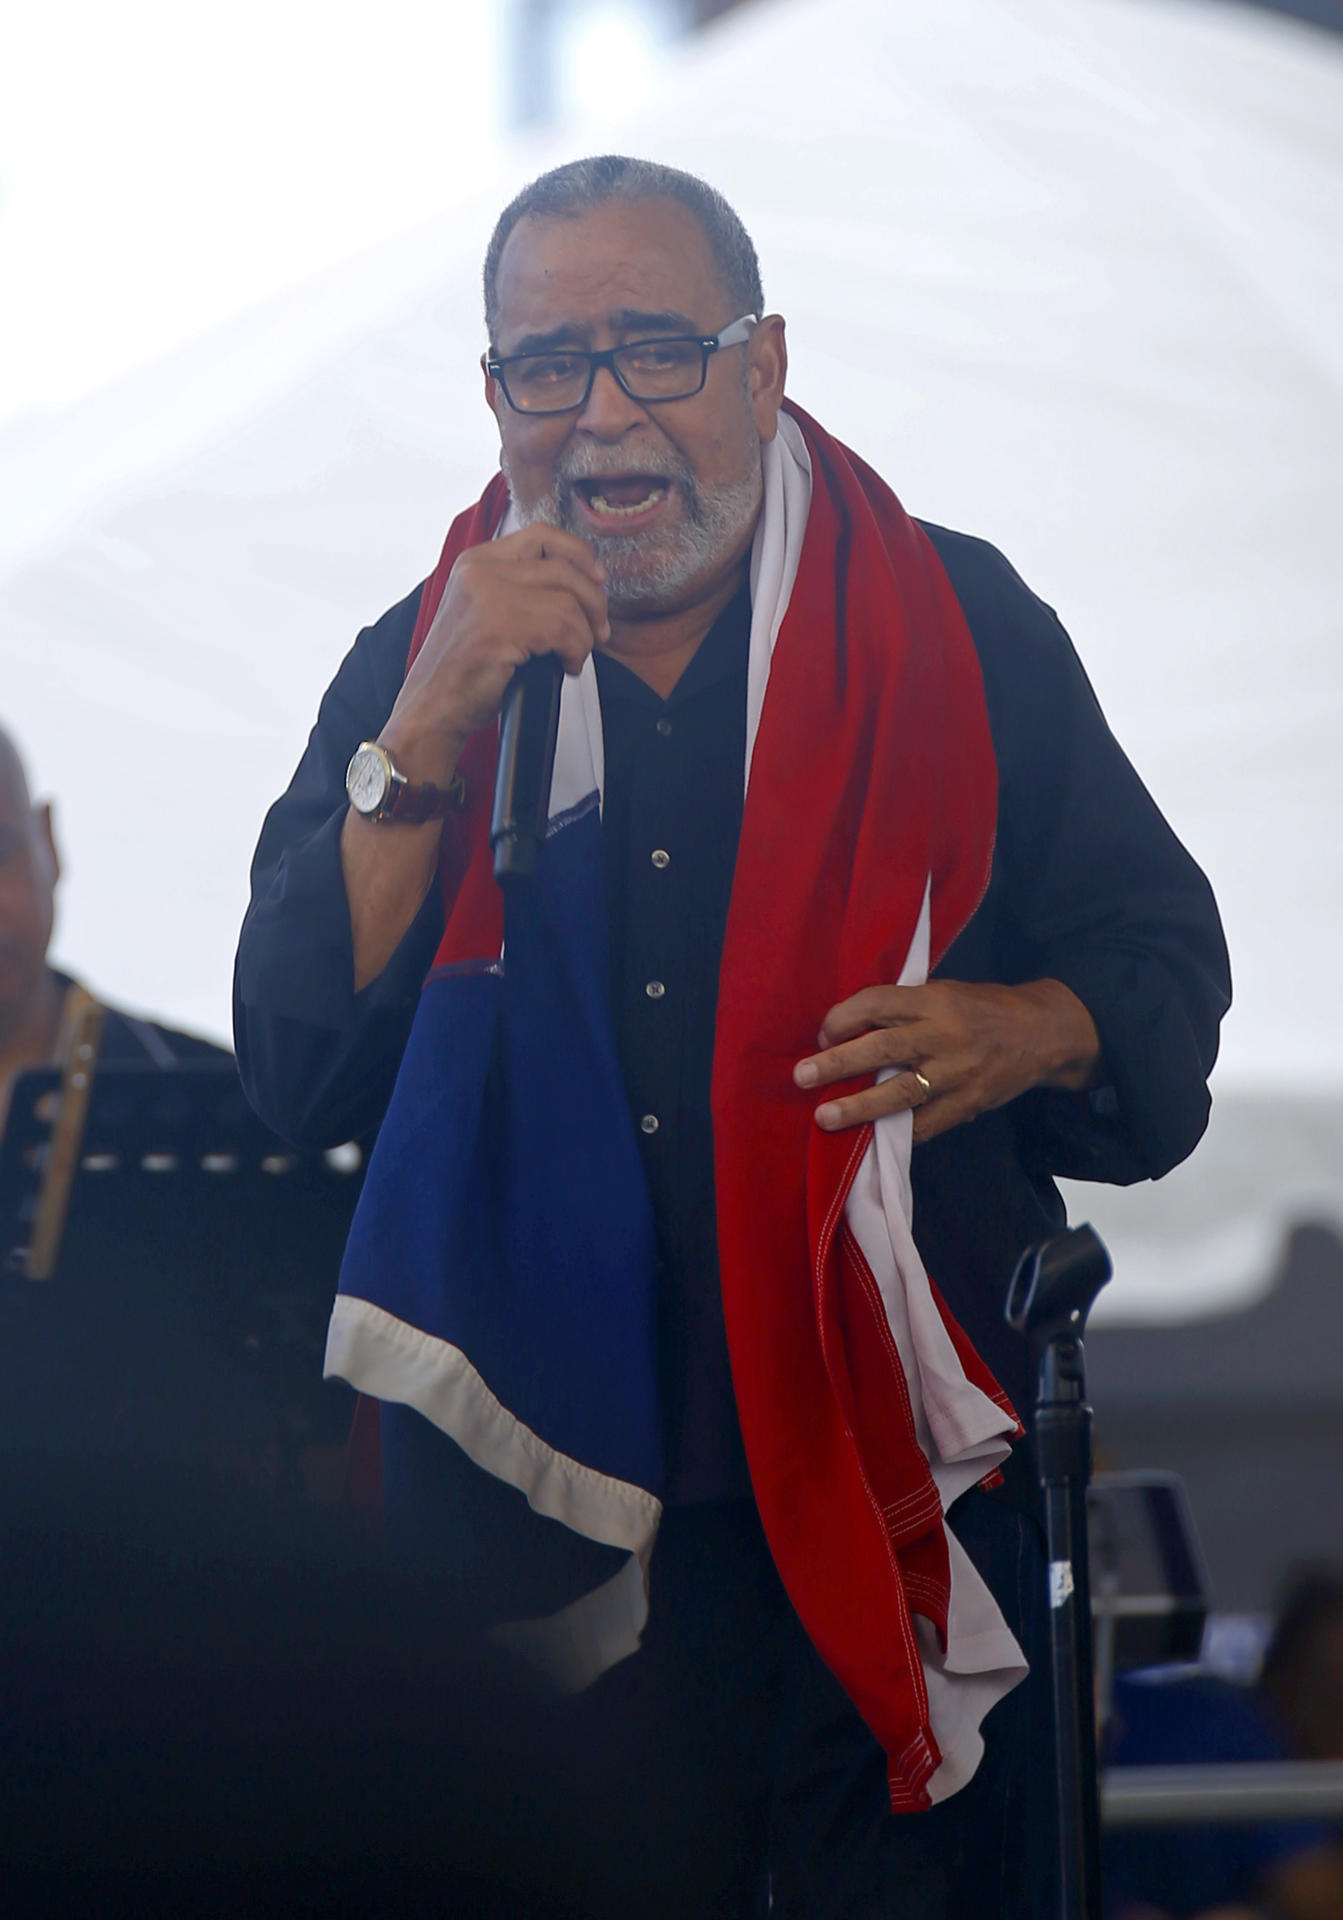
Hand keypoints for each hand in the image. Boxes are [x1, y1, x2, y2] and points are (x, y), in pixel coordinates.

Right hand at [379, 525, 609, 783]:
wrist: (432, 707)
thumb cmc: (464, 669)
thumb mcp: (485, 612)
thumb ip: (520, 589)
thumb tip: (583, 586)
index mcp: (476, 561)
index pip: (541, 536)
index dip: (580, 554)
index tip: (598, 579)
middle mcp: (481, 571)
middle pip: (564, 569)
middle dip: (594, 602)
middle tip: (599, 632)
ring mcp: (489, 597)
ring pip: (569, 602)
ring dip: (584, 635)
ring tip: (573, 657)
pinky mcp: (500, 628)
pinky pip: (563, 629)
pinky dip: (575, 651)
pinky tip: (565, 667)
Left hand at [792, 978, 1101, 1143]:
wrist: (1044, 1032)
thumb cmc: (984, 1008)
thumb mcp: (946, 992)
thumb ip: (906, 1007)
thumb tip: (852, 1027)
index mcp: (935, 999)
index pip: (878, 1003)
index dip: (844, 1017)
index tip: (822, 1032)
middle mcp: (944, 1034)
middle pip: (883, 1048)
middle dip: (838, 1063)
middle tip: (802, 1076)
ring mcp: (958, 1072)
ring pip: (900, 1092)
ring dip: (859, 1107)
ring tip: (824, 1117)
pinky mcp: (969, 1103)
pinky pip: (927, 1123)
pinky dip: (898, 1132)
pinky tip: (870, 1140)